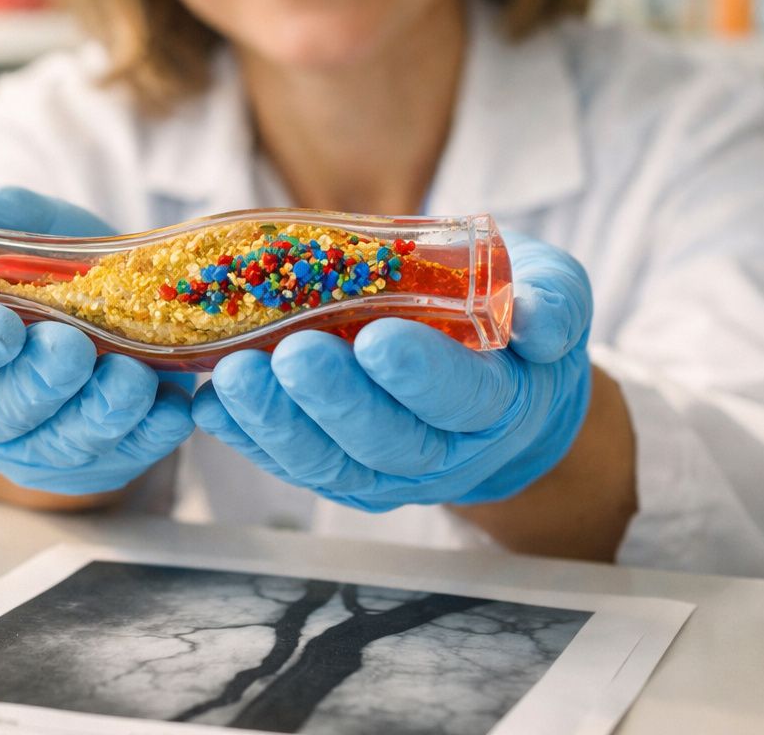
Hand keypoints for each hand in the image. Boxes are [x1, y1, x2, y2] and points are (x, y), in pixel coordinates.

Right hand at [0, 186, 194, 495]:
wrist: (109, 287)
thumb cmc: (34, 257)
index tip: (2, 327)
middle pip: (1, 414)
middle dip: (39, 383)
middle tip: (72, 348)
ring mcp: (35, 447)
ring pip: (64, 444)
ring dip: (100, 412)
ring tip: (131, 376)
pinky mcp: (96, 462)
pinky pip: (124, 458)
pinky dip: (151, 434)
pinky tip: (172, 405)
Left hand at [191, 232, 591, 508]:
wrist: (498, 381)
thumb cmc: (515, 320)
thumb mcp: (554, 293)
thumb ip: (553, 300)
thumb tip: (536, 318)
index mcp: (502, 403)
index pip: (464, 398)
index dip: (421, 375)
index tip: (378, 338)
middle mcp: (445, 450)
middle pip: (388, 440)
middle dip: (334, 400)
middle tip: (290, 354)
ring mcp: (388, 470)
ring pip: (331, 463)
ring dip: (276, 422)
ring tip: (231, 375)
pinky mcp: (341, 470)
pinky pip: (292, 463)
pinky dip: (247, 437)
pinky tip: (209, 402)